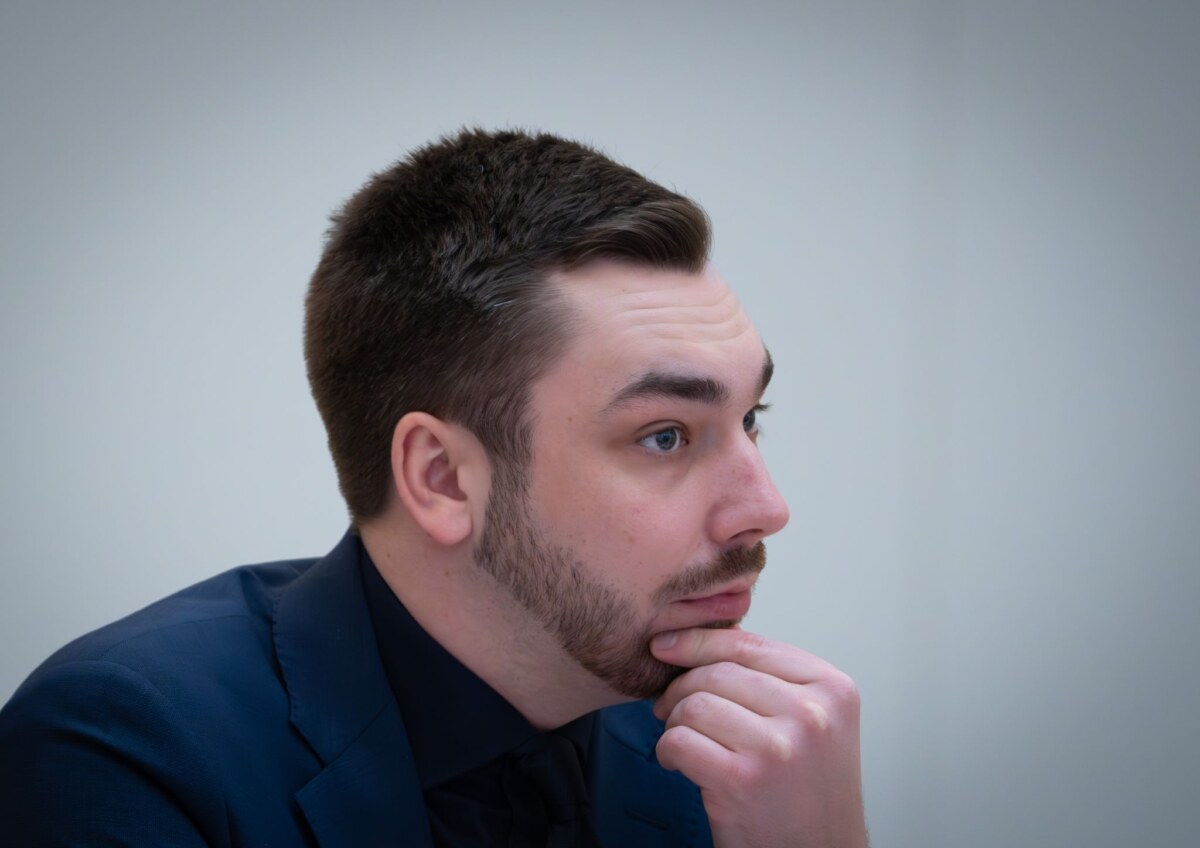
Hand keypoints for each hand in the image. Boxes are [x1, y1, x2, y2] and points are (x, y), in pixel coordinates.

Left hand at [651, 628, 866, 847]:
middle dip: (681, 688)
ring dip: (674, 723)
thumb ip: (773, 679)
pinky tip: (680, 765)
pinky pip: (679, 740)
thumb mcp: (815, 723)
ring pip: (694, 704)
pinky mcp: (743, 779)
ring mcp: (779, 746)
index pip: (750, 645)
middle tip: (670, 709)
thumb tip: (704, 639)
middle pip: (716, 673)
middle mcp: (811, 713)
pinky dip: (668, 751)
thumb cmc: (808, 792)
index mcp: (832, 688)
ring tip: (685, 742)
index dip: (699, 641)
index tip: (668, 644)